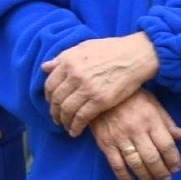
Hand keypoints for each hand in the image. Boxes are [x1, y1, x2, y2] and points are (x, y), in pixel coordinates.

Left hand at [43, 33, 159, 135]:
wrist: (136, 56)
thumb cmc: (111, 50)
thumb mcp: (83, 48)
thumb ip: (62, 58)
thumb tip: (45, 67)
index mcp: (69, 61)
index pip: (50, 84)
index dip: (48, 96)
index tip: (51, 102)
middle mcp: (75, 75)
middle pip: (56, 99)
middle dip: (54, 111)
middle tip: (56, 118)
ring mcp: (87, 89)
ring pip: (66, 110)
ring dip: (63, 121)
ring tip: (65, 125)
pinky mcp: (100, 101)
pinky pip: (81, 117)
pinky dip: (75, 126)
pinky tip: (75, 131)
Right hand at [88, 88, 180, 179]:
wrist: (100, 91)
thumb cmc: (130, 97)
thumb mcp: (152, 102)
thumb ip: (167, 120)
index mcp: (151, 120)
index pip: (167, 146)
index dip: (174, 160)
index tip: (176, 168)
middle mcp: (137, 131)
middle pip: (153, 158)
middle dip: (161, 173)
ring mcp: (120, 138)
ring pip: (136, 163)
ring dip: (146, 177)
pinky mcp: (105, 143)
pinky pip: (116, 164)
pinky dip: (123, 176)